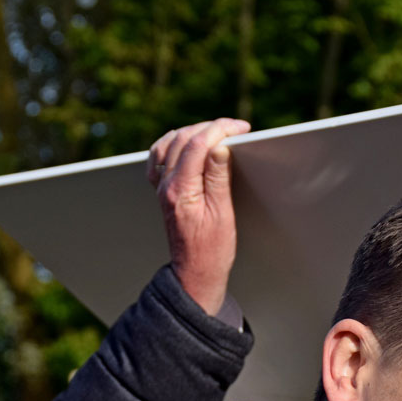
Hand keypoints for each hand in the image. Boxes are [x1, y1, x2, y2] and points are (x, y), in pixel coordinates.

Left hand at [148, 118, 250, 314]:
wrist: (193, 273)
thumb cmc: (212, 250)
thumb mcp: (222, 214)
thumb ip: (218, 177)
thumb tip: (219, 147)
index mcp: (181, 191)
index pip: (197, 145)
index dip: (220, 130)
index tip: (240, 128)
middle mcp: (166, 186)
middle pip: (183, 139)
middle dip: (210, 128)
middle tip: (235, 128)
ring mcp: (161, 188)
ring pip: (169, 144)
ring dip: (193, 132)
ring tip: (216, 132)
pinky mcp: (163, 192)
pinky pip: (161, 158)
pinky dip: (175, 144)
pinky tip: (188, 143)